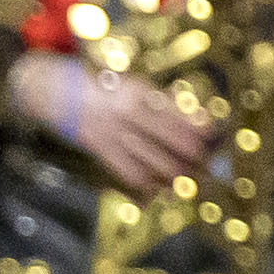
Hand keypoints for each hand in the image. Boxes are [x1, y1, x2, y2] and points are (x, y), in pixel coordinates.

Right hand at [6, 54, 218, 190]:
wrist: (57, 92)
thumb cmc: (103, 84)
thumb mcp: (134, 83)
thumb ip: (162, 100)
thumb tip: (196, 117)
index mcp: (141, 93)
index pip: (183, 118)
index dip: (204, 132)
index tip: (216, 138)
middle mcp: (130, 115)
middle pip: (175, 145)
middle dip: (197, 159)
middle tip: (211, 168)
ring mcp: (115, 135)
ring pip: (156, 163)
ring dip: (177, 175)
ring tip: (192, 181)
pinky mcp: (102, 151)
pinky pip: (131, 174)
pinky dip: (148, 185)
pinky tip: (159, 189)